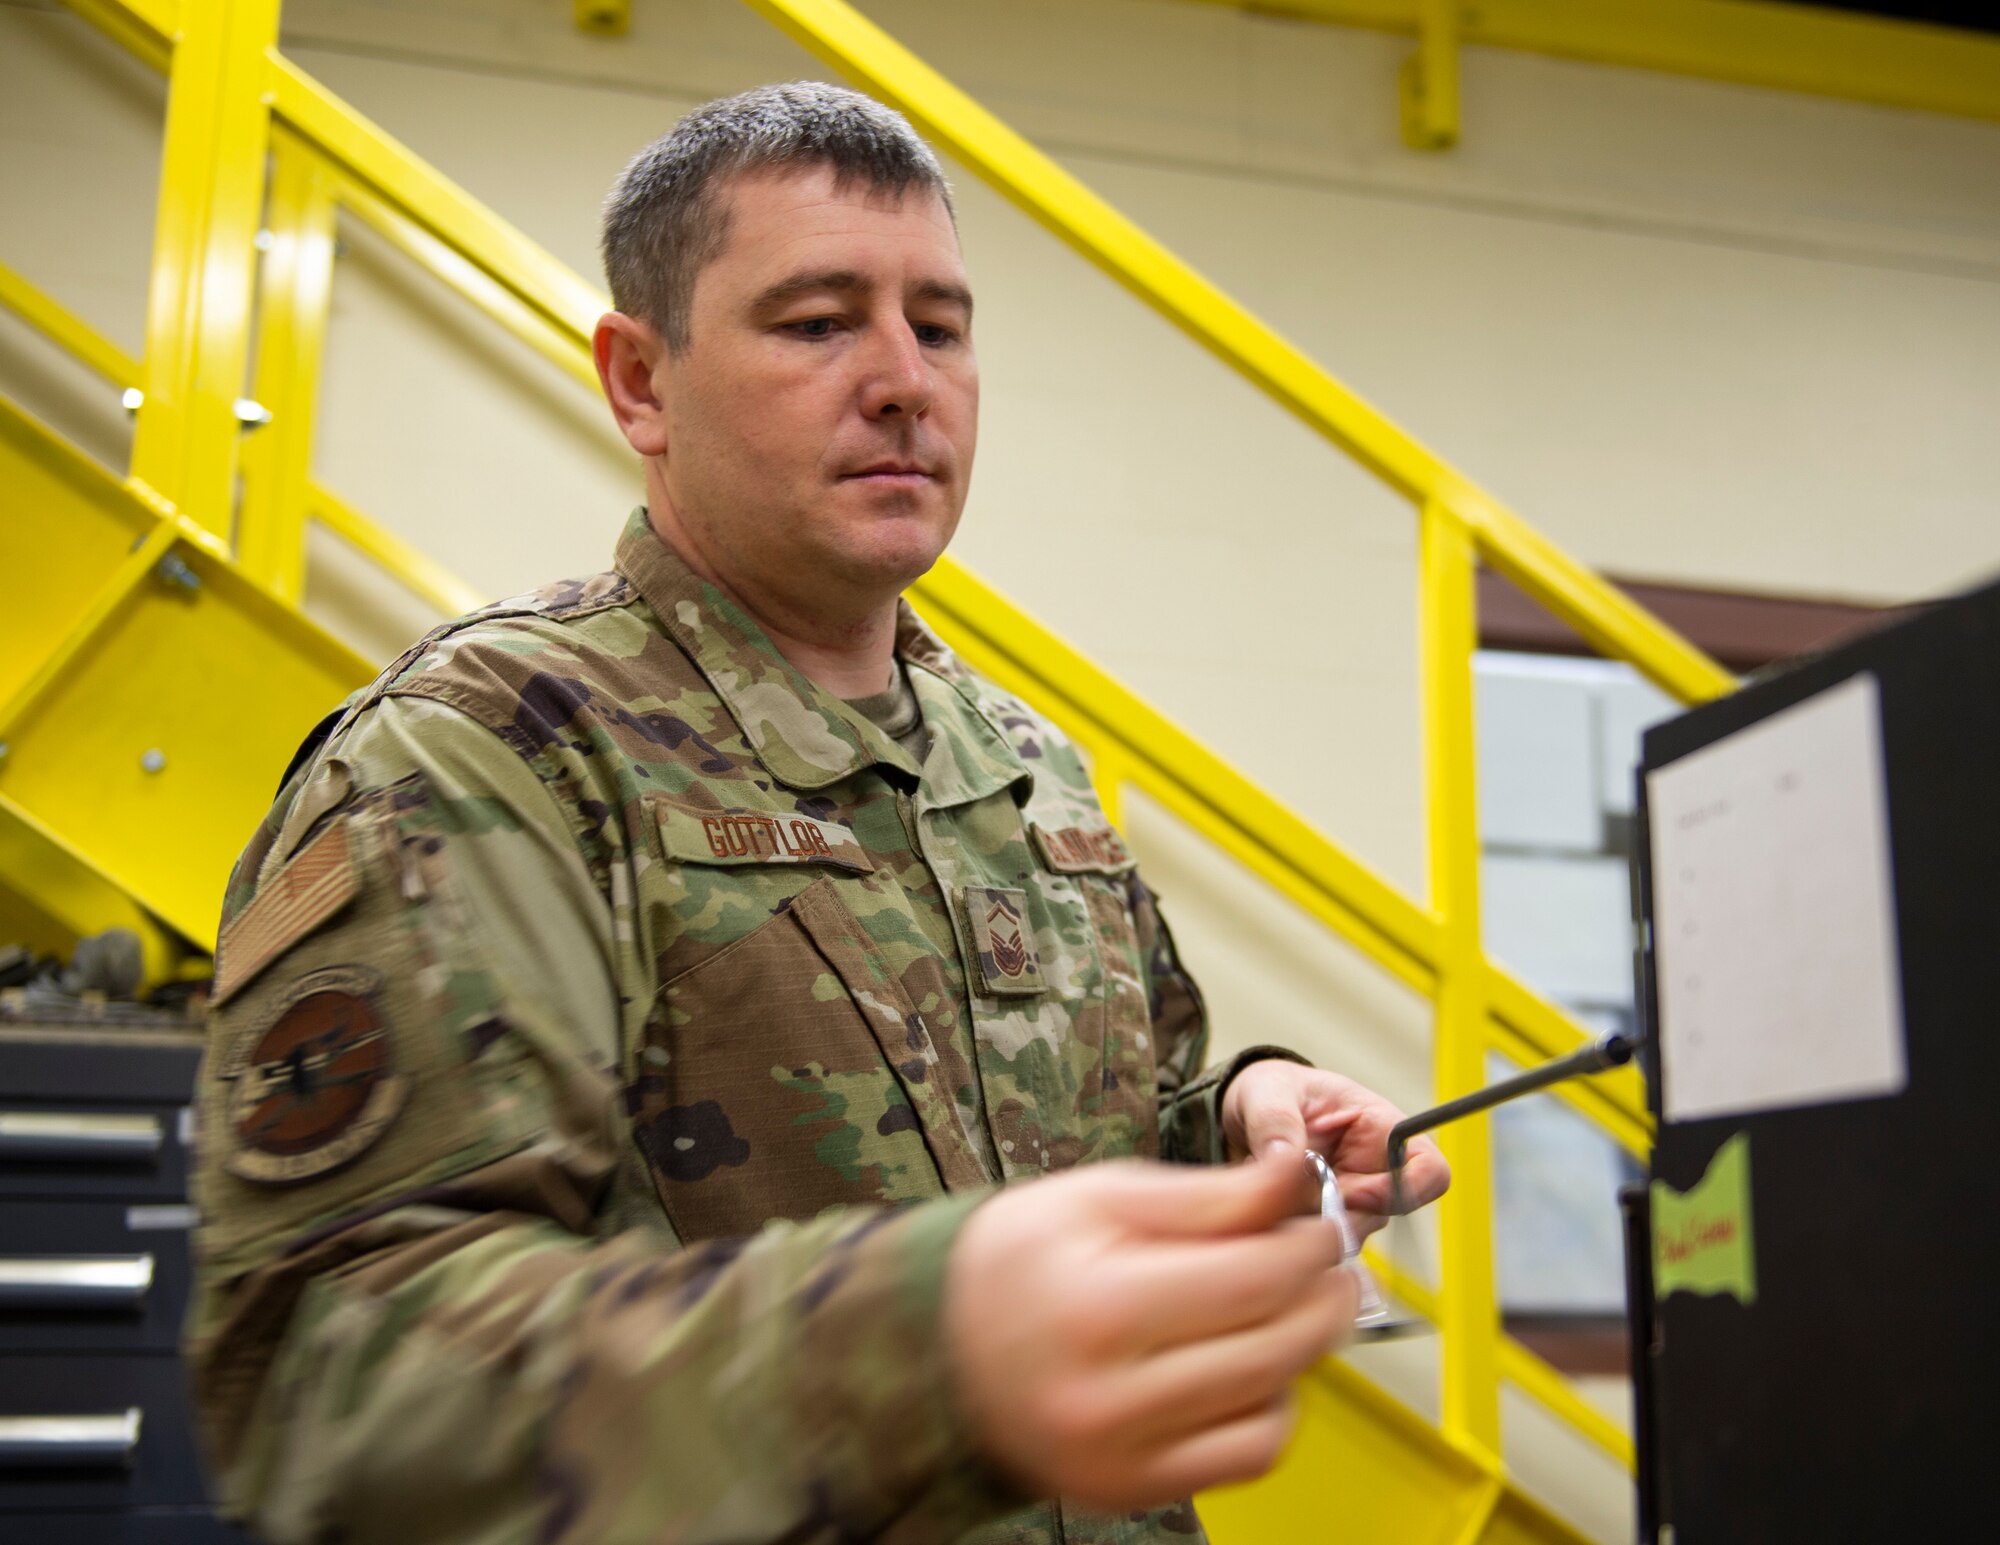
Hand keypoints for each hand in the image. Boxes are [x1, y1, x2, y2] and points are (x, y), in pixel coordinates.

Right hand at [943, 1155, 1356, 1510]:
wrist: (934, 1348)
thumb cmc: (1014, 1261)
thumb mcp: (1099, 1195)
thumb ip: (1208, 1194)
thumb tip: (1296, 1177)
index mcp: (1101, 1306)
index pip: (1256, 1278)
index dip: (1309, 1245)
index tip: (1318, 1221)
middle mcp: (1112, 1395)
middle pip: (1274, 1346)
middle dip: (1321, 1294)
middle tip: (1323, 1261)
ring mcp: (1123, 1455)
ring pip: (1273, 1409)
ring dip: (1303, 1352)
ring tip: (1285, 1306)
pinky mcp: (1133, 1488)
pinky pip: (1245, 1458)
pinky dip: (1271, 1410)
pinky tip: (1254, 1368)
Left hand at [1220, 1060, 1449, 1239]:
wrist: (1243, 1118)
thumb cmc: (1273, 1093)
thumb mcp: (1266, 1091)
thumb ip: (1276, 1119)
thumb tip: (1286, 1156)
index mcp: (1381, 1131)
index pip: (1430, 1170)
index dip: (1408, 1190)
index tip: (1353, 1193)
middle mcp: (1373, 1175)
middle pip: (1381, 1216)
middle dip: (1336, 1215)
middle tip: (1290, 1196)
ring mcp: (1348, 1206)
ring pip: (1346, 1237)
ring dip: (1305, 1224)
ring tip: (1265, 1190)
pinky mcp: (1319, 1228)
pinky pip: (1313, 1249)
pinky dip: (1284, 1235)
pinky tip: (1261, 1208)